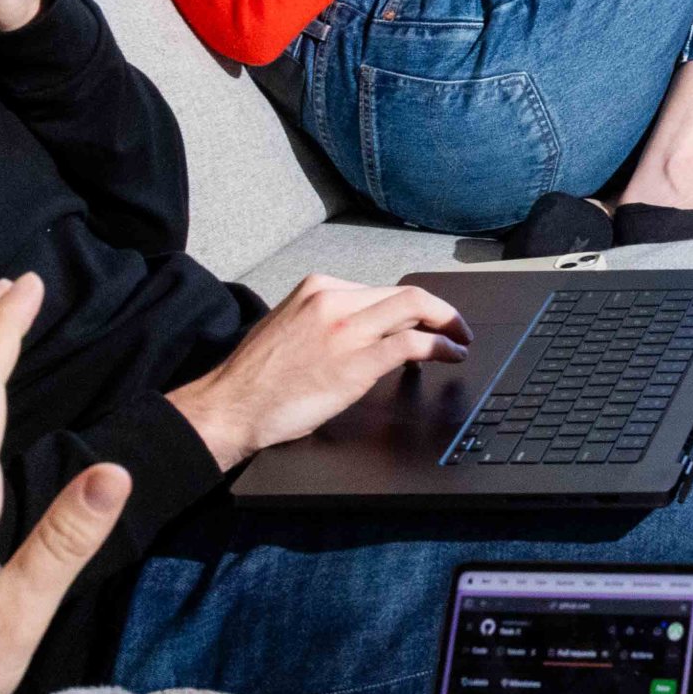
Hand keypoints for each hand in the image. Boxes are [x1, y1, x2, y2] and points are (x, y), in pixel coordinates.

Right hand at [168, 272, 467, 468]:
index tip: (425, 319)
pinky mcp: (356, 360)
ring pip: (415, 307)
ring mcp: (346, 329)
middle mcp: (333, 299)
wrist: (231, 406)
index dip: (411, 306)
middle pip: (405, 293)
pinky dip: (441, 346)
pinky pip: (413, 343)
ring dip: (448, 323)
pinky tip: (451, 354)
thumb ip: (328, 321)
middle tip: (457, 327)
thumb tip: (366, 329)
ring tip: (461, 340)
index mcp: (317, 288)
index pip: (380, 289)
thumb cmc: (256, 378)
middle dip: (439, 309)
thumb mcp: (291, 328)